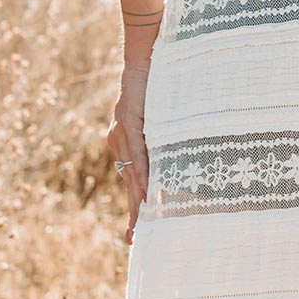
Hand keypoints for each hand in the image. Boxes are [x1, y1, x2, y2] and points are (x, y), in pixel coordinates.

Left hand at [106, 59, 150, 244]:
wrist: (145, 57)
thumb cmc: (157, 85)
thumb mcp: (160, 119)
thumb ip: (162, 140)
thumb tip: (179, 157)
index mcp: (125, 141)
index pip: (131, 179)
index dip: (135, 204)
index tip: (137, 230)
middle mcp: (119, 141)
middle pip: (128, 184)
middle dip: (133, 212)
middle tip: (133, 240)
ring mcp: (122, 133)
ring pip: (131, 174)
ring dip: (137, 200)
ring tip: (140, 225)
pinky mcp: (129, 123)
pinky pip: (137, 155)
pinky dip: (141, 175)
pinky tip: (144, 193)